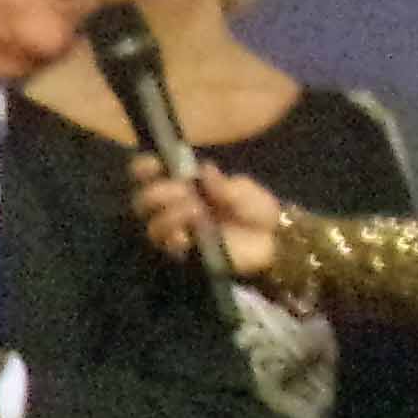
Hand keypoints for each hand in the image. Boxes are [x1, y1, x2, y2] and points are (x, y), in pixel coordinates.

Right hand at [132, 152, 281, 274]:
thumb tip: (202, 170)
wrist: (275, 238)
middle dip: (158, 192)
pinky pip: (168, 245)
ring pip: (152, 224)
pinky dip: (176, 234)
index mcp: (184, 188)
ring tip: (196, 209)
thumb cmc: (257, 209)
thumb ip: (220, 182)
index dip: (144, 168)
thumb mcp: (242, 188)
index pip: (150, 177)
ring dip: (170, 213)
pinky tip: (190, 229)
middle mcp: (174, 209)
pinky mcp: (185, 254)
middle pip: (142, 201)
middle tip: (181, 189)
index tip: (154, 163)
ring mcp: (178, 232)